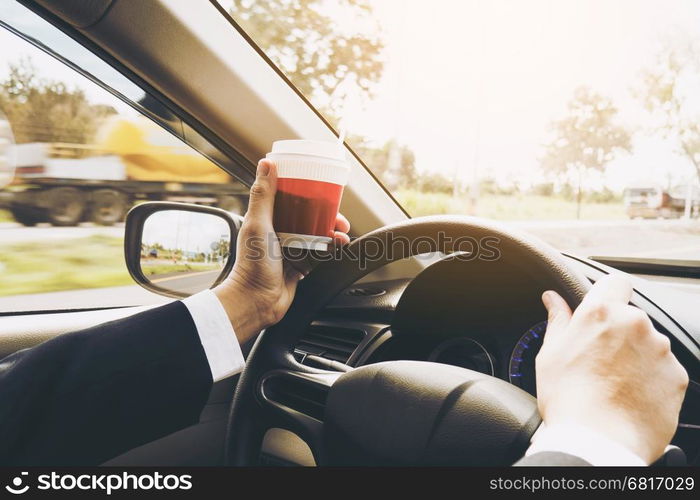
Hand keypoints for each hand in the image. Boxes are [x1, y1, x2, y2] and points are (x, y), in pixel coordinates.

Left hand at [214, 159, 349, 344]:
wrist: (256, 301)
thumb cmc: (252, 265)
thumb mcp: (258, 223)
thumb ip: (263, 195)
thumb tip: (267, 163)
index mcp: (267, 219)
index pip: (291, 198)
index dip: (309, 193)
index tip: (324, 190)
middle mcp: (279, 232)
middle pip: (309, 216)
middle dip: (328, 215)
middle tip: (339, 218)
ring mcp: (291, 250)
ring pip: (318, 234)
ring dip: (333, 232)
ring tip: (342, 235)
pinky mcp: (301, 266)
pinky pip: (321, 253)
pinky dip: (332, 249)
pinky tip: (339, 248)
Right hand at [536, 274, 688, 463]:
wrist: (598, 443)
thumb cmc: (569, 399)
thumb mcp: (550, 354)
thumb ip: (558, 320)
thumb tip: (553, 299)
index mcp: (601, 313)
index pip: (616, 281)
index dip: (609, 292)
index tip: (603, 308)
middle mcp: (635, 324)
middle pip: (631, 318)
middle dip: (618, 333)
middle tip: (598, 360)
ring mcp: (660, 351)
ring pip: (649, 344)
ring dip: (636, 356)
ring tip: (614, 384)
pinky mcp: (678, 377)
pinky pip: (664, 370)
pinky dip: (651, 379)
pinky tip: (630, 397)